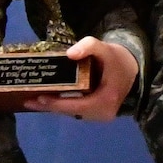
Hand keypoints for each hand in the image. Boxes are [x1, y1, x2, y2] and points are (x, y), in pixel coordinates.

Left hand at [22, 37, 138, 121]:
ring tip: (33, 100)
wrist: (135, 70)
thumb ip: (89, 46)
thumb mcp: (107, 49)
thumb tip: (69, 54)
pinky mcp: (96, 113)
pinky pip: (76, 110)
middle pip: (70, 111)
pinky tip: (49, 99)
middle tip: (27, 100)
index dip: (55, 103)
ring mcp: (99, 116)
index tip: (37, 97)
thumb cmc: (119, 61)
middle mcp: (101, 114)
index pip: (74, 105)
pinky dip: (63, 105)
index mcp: (104, 101)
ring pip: (72, 112)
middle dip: (49, 106)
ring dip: (54, 106)